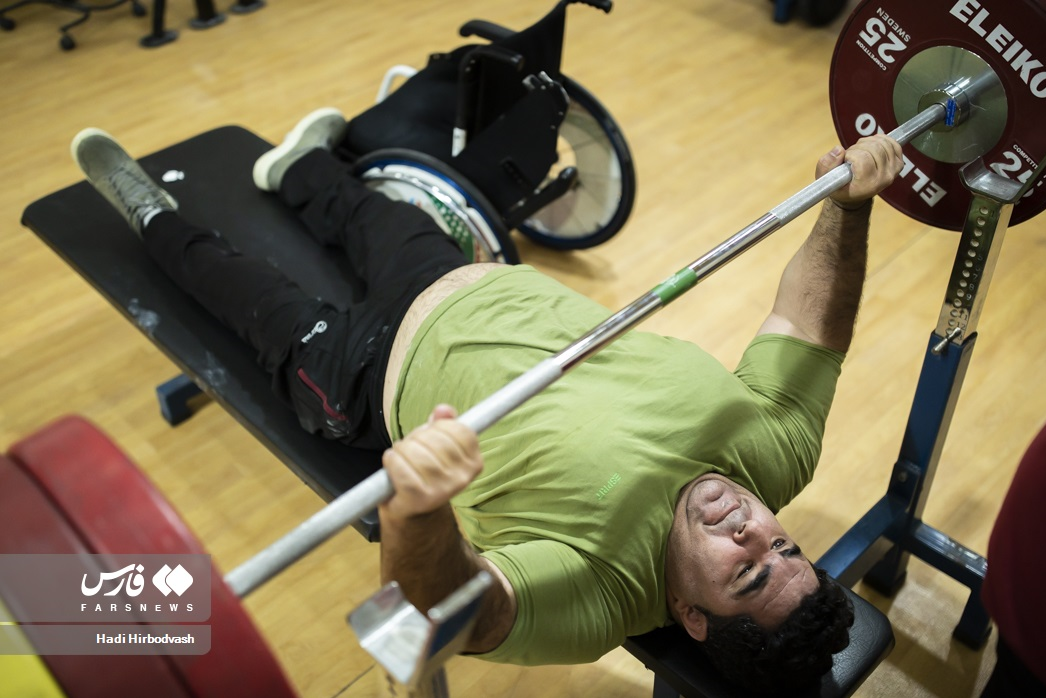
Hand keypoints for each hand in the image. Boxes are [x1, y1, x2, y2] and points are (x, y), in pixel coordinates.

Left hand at [380, 404, 482, 520]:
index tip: (430, 434)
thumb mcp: (437, 445)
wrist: (412, 509)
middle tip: (411, 447)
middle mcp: (462, 478)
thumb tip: (443, 410)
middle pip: (436, 440)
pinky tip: (392, 462)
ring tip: (400, 455)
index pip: (460, 430)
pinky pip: (403, 470)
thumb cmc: (424, 472)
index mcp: (473, 463)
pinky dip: (392, 461)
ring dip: (402, 449)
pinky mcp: (421, 499)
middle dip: (417, 437)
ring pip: (417, 454)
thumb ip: (443, 425)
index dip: (439, 427)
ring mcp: (443, 491)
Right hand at [818, 135, 903, 209]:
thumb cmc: (838, 186)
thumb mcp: (824, 179)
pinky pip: (893, 143)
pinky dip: (881, 140)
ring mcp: (894, 171)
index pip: (863, 158)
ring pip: (882, 143)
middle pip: (874, 148)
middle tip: (852, 156)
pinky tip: (872, 146)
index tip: (846, 160)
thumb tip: (839, 149)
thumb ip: (826, 164)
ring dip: (868, 143)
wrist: (854, 194)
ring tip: (860, 152)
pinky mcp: (898, 164)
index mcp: (868, 184)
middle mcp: (884, 178)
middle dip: (859, 147)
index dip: (851, 154)